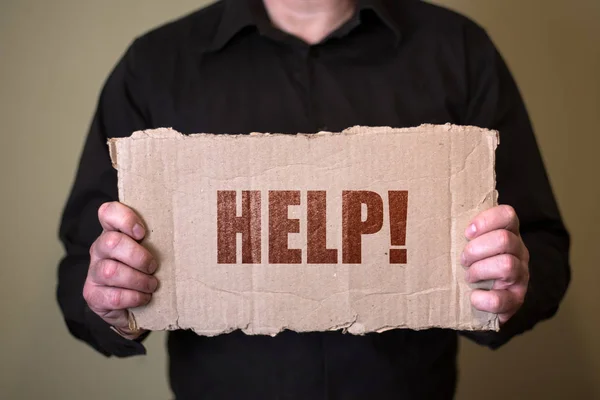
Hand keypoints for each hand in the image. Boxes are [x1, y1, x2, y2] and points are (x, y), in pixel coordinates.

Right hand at [83, 202, 157, 338]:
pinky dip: (133, 297)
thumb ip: (158, 239)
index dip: (125, 219)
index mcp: (114, 232)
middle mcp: (100, 249)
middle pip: (112, 242)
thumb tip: (187, 233)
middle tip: (153, 266)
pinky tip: (143, 297)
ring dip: (138, 279)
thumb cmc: (147, 272)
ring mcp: (94, 272)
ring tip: (152, 285)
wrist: (134, 307)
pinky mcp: (94, 295)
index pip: (108, 213)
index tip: (143, 233)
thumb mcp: (153, 251)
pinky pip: (113, 296)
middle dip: (138, 256)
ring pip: (111, 271)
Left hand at [461, 205, 529, 323]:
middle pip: (504, 239)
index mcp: (508, 232)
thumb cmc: (470, 263)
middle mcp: (519, 251)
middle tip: (463, 260)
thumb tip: (425, 209)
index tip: (467, 233)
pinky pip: (501, 299)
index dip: (486, 221)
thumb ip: (461, 230)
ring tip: (468, 276)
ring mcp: (520, 275)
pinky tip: (474, 297)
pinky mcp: (516, 299)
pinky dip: (483, 299)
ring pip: (506, 265)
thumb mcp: (469, 243)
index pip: (507, 215)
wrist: (478, 299)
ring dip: (479, 270)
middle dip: (475, 250)